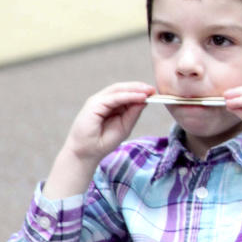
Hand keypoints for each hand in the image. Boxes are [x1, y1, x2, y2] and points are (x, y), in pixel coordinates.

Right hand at [44, 81, 154, 198]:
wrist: (86, 154)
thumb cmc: (103, 141)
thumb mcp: (125, 126)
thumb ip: (133, 113)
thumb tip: (145, 100)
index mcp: (110, 105)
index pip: (126, 93)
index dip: (140, 91)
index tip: (154, 93)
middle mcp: (103, 101)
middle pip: (122, 88)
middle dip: (139, 87)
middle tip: (153, 89)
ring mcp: (97, 101)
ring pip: (118, 90)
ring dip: (135, 89)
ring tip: (149, 91)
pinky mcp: (93, 105)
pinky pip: (113, 98)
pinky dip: (128, 96)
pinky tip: (140, 97)